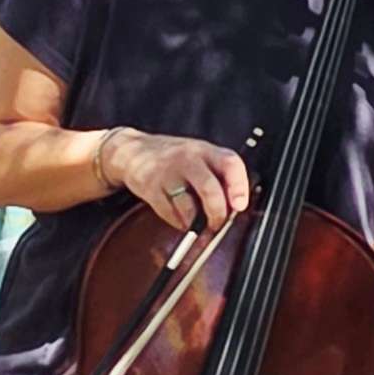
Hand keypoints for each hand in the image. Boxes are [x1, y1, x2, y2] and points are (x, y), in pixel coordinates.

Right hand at [103, 129, 250, 232]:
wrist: (133, 150)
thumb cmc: (176, 158)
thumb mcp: (202, 157)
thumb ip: (220, 177)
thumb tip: (236, 206)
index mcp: (207, 151)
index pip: (230, 164)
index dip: (239, 186)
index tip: (240, 206)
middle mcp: (188, 158)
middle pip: (209, 189)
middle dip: (217, 213)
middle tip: (217, 224)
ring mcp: (168, 172)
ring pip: (188, 206)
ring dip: (195, 222)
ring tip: (196, 223)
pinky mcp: (150, 188)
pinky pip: (168, 212)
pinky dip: (177, 222)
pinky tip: (180, 218)